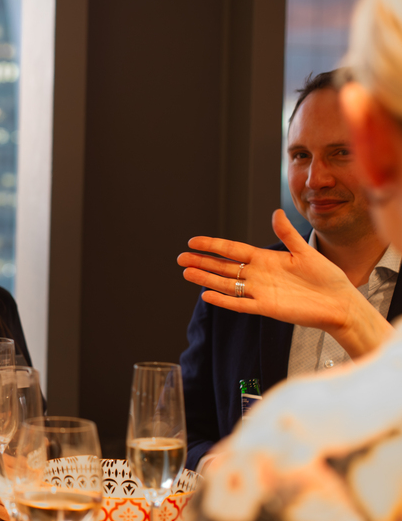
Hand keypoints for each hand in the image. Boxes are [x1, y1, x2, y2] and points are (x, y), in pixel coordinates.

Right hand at [177, 209, 391, 357]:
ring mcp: (259, 291)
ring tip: (186, 273)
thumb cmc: (327, 277)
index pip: (232, 250)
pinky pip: (239, 304)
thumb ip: (288, 234)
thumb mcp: (306, 251)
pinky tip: (206, 295)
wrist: (340, 303)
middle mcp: (258, 275)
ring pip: (226, 284)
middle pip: (223, 267)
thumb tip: (275, 213)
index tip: (193, 241)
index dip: (212, 245)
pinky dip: (223, 300)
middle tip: (180, 258)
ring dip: (205, 279)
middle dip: (201, 262)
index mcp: (265, 258)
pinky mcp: (265, 307)